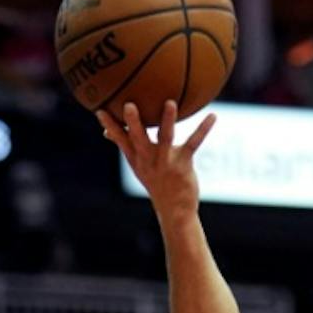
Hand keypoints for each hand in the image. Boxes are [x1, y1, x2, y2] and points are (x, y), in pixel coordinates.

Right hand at [97, 99, 216, 218]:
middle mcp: (148, 158)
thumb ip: (125, 146)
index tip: (99, 110)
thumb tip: (106, 133)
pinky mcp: (183, 163)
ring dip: (167, 120)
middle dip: (133, 122)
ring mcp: (166, 161)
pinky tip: (212, 116)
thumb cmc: (156, 182)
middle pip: (138, 138)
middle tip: (129, 105)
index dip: (110, 126)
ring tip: (170, 103)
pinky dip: (203, 129)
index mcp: (136, 157)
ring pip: (165, 137)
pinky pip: (193, 142)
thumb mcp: (137, 166)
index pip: (119, 139)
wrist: (174, 209)